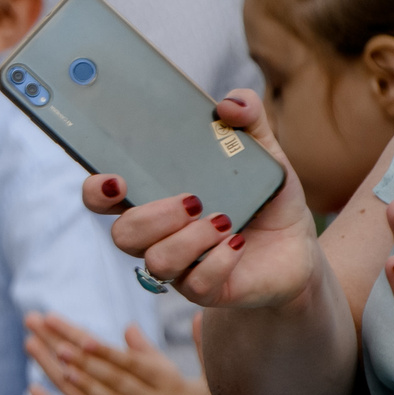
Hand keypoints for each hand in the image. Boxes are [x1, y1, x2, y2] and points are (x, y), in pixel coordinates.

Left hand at [25, 312, 230, 394]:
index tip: (79, 337)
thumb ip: (167, 351)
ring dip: (80, 384)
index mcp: (171, 384)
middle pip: (110, 378)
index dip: (104, 350)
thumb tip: (132, 324)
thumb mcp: (201, 378)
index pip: (129, 363)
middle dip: (79, 357)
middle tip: (52, 340)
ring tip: (56, 364)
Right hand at [86, 89, 319, 311]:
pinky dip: (217, 261)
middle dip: (152, 217)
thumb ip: (248, 120)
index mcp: (153, 197)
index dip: (96, 190)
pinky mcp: (205, 290)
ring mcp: (177, 266)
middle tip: (192, 199)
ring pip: (155, 262)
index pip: (101, 197)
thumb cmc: (264, 199)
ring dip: (189, 240)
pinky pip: (196, 284)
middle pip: (122, 233)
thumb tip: (229, 104)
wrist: (297, 247)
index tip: (115, 179)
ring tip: (224, 222)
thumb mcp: (264, 154)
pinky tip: (237, 244)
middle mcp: (155, 235)